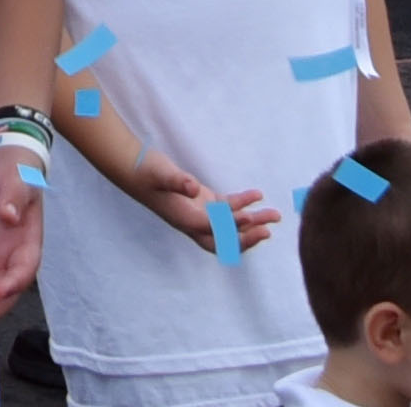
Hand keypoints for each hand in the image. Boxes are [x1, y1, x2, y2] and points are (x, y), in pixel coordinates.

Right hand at [112, 144, 279, 262]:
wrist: (136, 169)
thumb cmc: (146, 172)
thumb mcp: (160, 173)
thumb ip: (177, 181)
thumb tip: (193, 187)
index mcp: (184, 220)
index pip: (212, 230)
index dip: (232, 226)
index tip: (249, 217)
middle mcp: (195, 222)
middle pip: (225, 241)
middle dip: (248, 238)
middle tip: (268, 230)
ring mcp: (201, 213)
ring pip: (232, 225)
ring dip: (253, 222)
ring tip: (275, 215)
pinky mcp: (204, 202)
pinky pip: (228, 208)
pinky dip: (244, 204)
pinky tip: (257, 195)